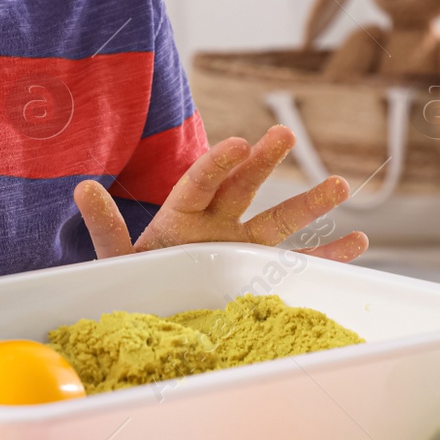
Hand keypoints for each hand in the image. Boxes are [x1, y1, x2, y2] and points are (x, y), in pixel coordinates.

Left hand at [74, 125, 368, 261]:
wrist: (150, 306)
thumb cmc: (134, 277)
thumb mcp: (117, 257)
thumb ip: (105, 226)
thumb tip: (81, 187)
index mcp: (181, 214)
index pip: (201, 181)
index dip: (217, 163)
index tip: (236, 141)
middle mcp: (216, 222)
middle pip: (243, 187)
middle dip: (264, 161)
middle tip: (284, 133)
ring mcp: (241, 244)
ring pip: (279, 219)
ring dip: (308, 203)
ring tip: (340, 184)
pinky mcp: (258, 270)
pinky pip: (299, 260)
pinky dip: (327, 253)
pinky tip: (358, 242)